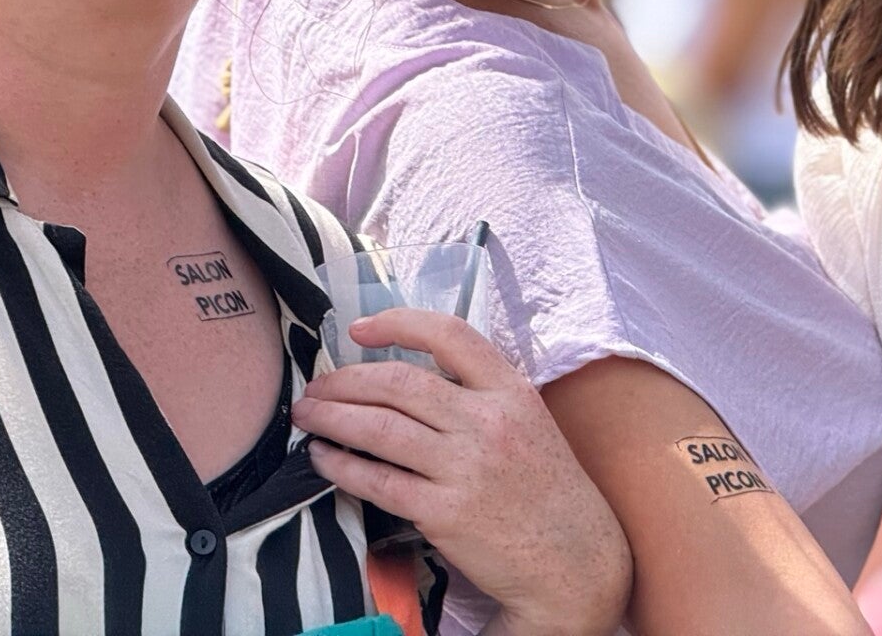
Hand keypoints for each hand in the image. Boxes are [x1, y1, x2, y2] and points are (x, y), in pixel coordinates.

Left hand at [294, 307, 630, 635]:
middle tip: (317, 385)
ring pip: (380, 428)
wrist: (574, 559)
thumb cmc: (546, 489)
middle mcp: (488, 421)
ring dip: (332, 417)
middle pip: (399, 382)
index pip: (449, 334)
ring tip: (307, 414)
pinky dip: (342, 466)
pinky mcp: (444, 513)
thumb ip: (480, 394)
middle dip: (345, 379)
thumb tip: (408, 377)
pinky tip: (324, 458)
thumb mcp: (528, 421)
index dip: (397, 323)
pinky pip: (378, 481)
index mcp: (510, 390)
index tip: (359, 329)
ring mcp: (466, 468)